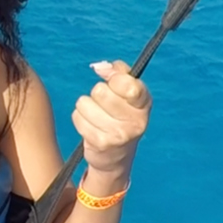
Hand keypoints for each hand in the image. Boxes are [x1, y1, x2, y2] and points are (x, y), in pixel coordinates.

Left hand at [73, 60, 150, 178]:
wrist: (116, 155)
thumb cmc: (121, 115)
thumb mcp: (127, 92)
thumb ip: (118, 72)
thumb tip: (99, 67)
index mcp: (144, 104)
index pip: (129, 85)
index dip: (114, 78)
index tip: (111, 81)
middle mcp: (136, 121)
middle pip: (100, 91)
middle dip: (97, 93)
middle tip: (105, 104)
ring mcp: (119, 134)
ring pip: (85, 102)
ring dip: (86, 106)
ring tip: (97, 116)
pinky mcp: (101, 143)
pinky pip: (77, 117)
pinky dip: (80, 118)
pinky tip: (91, 126)